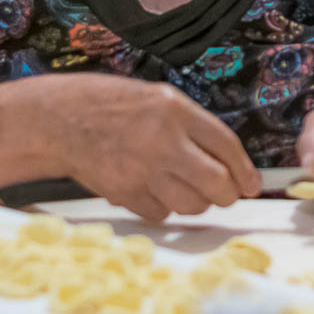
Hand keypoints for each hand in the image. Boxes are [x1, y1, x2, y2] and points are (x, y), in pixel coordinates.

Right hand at [37, 75, 258, 222]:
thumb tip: (230, 163)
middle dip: (228, 194)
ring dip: (196, 202)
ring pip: (192, 205)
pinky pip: (161, 213)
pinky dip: (163, 207)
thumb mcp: (159, 99)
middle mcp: (162, 139)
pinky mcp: (123, 192)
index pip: (226, 146)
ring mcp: (141, 169)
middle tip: (226, 193)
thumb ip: (194, 127)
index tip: (252, 185)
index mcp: (174, 109)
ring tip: (184, 187)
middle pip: (216, 183)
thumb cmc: (112, 106)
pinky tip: (153, 189)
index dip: (245, 171)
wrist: (61, 119)